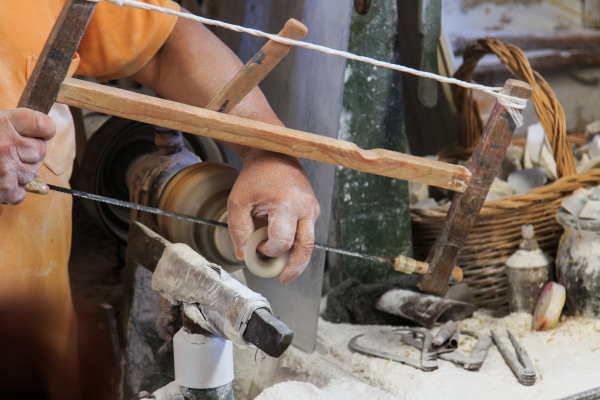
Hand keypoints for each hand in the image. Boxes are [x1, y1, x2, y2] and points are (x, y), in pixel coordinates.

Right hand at [0, 109, 55, 203]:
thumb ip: (13, 125)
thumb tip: (43, 129)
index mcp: (3, 123)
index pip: (44, 125)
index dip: (44, 130)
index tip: (39, 133)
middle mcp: (8, 145)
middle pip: (41, 151)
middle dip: (29, 153)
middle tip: (8, 153)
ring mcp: (6, 167)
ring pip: (33, 173)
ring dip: (20, 173)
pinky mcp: (3, 188)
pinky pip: (21, 193)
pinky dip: (11, 192)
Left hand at [227, 149, 319, 284]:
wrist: (274, 155)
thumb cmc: (256, 177)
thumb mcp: (238, 202)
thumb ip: (239, 230)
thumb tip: (244, 254)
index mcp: (287, 204)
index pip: (282, 241)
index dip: (267, 250)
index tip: (256, 245)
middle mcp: (306, 208)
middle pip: (305, 248)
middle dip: (294, 267)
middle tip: (283, 279)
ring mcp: (313, 209)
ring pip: (309, 244)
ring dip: (297, 259)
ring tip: (284, 271)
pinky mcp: (313, 211)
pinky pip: (307, 234)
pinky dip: (296, 244)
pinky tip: (284, 248)